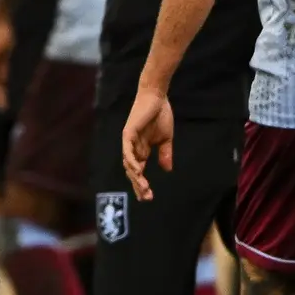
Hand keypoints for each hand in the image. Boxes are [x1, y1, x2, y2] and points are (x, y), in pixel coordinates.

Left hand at [122, 84, 174, 200]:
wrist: (157, 97)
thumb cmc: (160, 115)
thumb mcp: (166, 138)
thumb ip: (165, 153)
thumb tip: (167, 169)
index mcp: (141, 150)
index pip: (139, 171)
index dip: (142, 184)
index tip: (148, 197)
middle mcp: (133, 148)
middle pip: (133, 171)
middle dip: (139, 185)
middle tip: (147, 197)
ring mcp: (129, 141)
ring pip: (129, 164)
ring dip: (136, 177)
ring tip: (144, 188)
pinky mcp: (128, 133)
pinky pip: (127, 150)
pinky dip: (131, 161)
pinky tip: (137, 171)